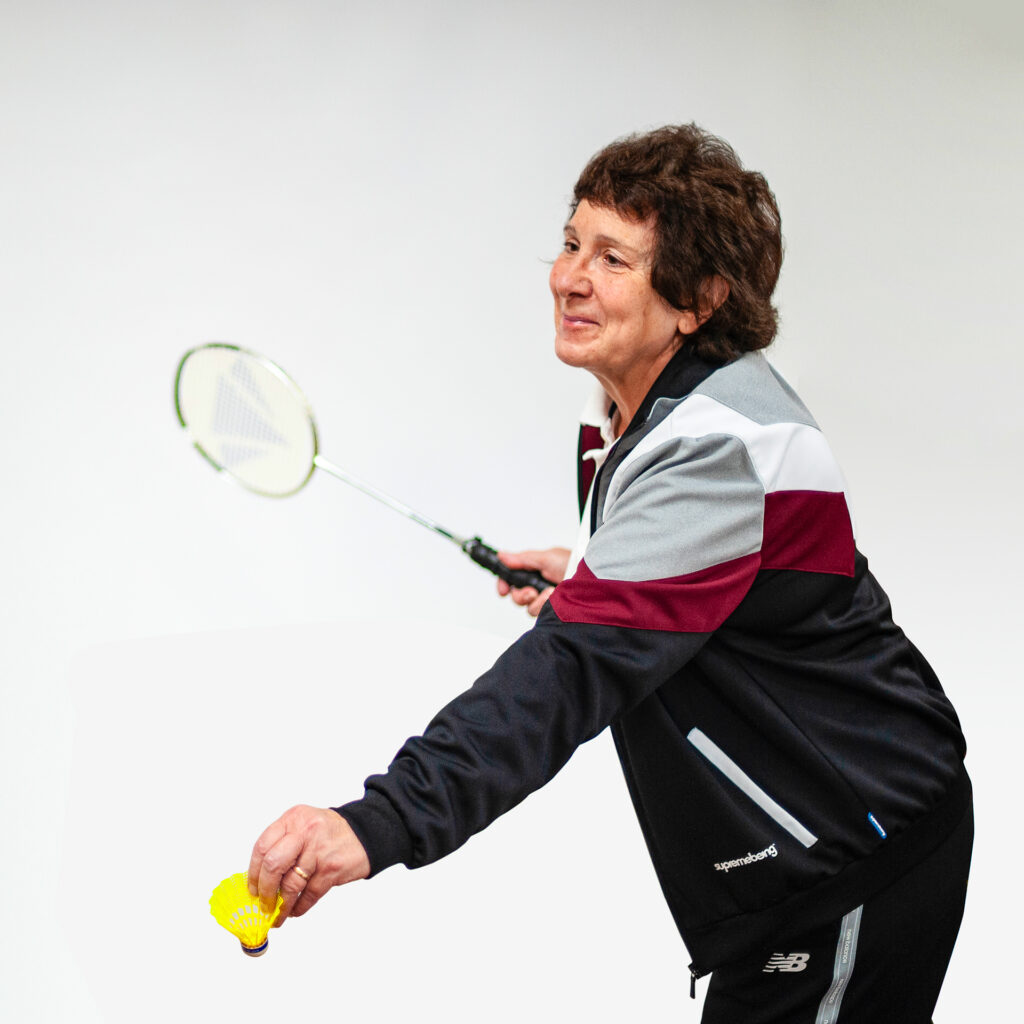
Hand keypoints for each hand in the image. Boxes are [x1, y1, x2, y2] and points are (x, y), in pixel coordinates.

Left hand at [248, 805, 369, 924]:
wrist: (366, 832)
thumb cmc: (330, 832)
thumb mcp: (304, 826)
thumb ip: (282, 844)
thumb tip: (259, 879)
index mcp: (293, 818)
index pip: (262, 847)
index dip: (253, 872)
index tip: (252, 889)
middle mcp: (305, 831)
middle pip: (273, 865)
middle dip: (265, 891)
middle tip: (264, 905)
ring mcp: (319, 850)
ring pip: (291, 885)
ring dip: (282, 906)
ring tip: (279, 915)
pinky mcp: (332, 868)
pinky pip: (309, 894)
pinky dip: (300, 907)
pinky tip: (296, 910)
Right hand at [496, 547, 570, 616]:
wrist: (593, 578)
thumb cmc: (575, 563)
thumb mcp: (547, 558)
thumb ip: (523, 559)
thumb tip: (502, 555)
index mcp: (534, 571)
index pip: (511, 579)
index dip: (504, 584)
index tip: (503, 589)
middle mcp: (538, 586)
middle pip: (517, 596)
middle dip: (522, 595)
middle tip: (531, 592)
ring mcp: (546, 599)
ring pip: (528, 608)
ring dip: (538, 601)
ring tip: (550, 592)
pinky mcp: (553, 610)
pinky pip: (541, 615)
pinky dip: (547, 607)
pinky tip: (556, 599)